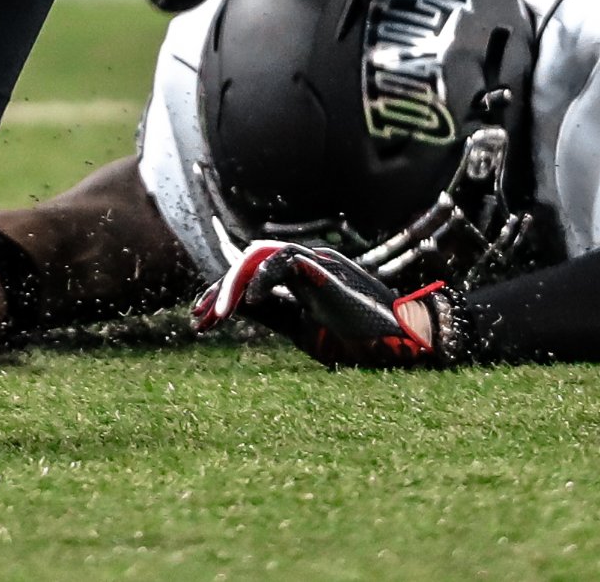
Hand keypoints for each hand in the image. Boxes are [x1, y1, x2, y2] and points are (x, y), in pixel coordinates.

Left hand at [191, 240, 451, 368]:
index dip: (222, 296)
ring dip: (234, 284)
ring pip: (261, 255)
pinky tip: (249, 302)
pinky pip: (287, 260)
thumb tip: (239, 310)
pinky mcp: (326, 270)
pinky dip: (263, 277)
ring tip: (219, 316)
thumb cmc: (358, 338)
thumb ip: (276, 314)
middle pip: (248, 263)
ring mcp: (316, 263)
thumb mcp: (305, 329)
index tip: (200, 322)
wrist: (401, 344)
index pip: (251, 278)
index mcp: (299, 279)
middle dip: (220, 290)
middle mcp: (304, 264)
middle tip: (199, 321)